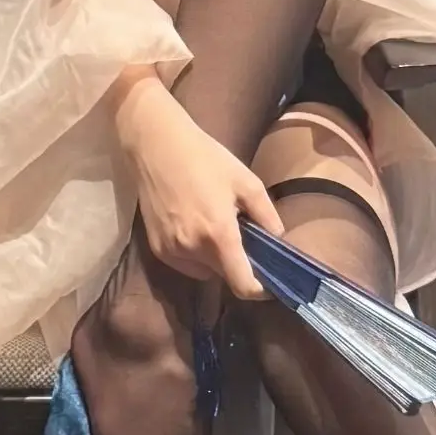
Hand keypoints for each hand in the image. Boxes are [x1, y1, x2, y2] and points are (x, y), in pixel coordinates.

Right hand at [113, 76, 281, 299]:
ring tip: (216, 227)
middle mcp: (192, 250)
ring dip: (216, 260)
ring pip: (205, 271)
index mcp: (219, 234)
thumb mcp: (246, 181)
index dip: (260, 290)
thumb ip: (267, 215)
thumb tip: (279, 240)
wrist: (156, 145)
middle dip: (238, 264)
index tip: (270, 281)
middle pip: (225, 276)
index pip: (242, 285)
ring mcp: (171, 251)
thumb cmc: (205, 158)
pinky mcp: (157, 249)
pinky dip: (197, 255)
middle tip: (243, 237)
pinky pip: (186, 264)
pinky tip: (196, 226)